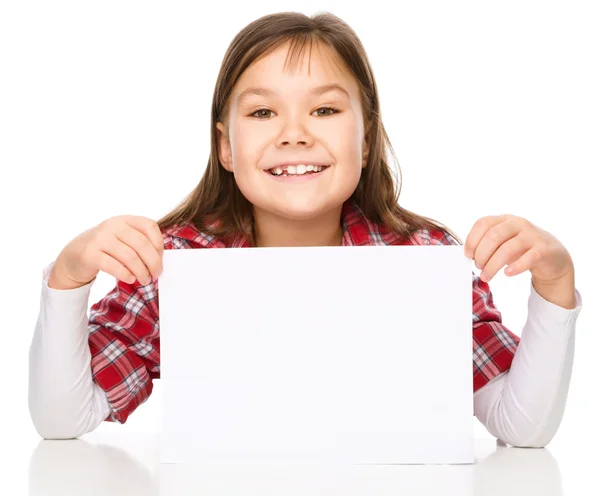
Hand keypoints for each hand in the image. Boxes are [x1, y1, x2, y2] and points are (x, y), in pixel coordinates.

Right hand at [49, 215, 163, 289]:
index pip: (149, 226)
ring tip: (145, 280)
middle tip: (156, 274)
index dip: (158, 243)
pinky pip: (113, 266)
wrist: (73, 256)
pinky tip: (131, 279)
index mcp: (124, 220)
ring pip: (129, 256)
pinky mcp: (89, 254)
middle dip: (153, 262)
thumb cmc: (105, 249)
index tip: (160, 258)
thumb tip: (160, 259)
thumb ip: (139, 243)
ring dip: (141, 272)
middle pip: (142, 244)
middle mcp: (112, 225)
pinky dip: (125, 274)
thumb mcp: (122, 239)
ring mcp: (99, 238)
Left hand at [463, 214, 573, 284]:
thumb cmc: (522, 250)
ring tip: (486, 276)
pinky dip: (516, 266)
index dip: (472, 239)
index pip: (483, 223)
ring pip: (508, 249)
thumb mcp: (503, 243)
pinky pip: (529, 257)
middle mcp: (518, 223)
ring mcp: (532, 235)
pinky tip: (507, 273)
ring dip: (493, 265)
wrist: (553, 257)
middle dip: (481, 254)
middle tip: (478, 267)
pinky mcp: (544, 249)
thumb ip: (487, 244)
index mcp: (505, 219)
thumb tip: (469, 255)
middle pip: (493, 236)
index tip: (468, 255)